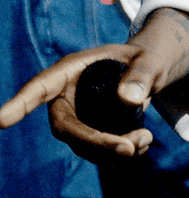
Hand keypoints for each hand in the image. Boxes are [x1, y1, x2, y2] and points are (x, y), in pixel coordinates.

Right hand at [0, 43, 153, 159]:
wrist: (151, 72)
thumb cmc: (145, 59)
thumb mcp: (150, 59)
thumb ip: (142, 74)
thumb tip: (129, 99)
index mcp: (71, 70)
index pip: (40, 87)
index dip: (20, 104)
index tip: (2, 120)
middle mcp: (67, 97)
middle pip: (65, 127)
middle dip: (95, 142)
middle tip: (129, 148)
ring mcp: (76, 117)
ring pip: (82, 144)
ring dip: (112, 150)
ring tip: (145, 138)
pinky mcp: (90, 132)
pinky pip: (97, 152)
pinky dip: (120, 153)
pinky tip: (143, 142)